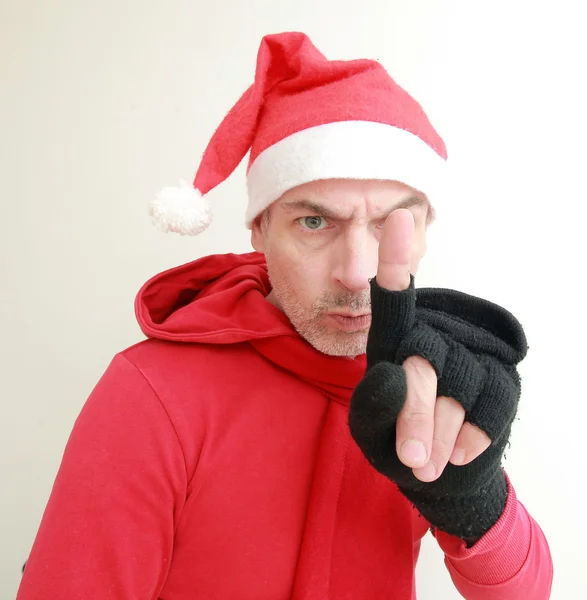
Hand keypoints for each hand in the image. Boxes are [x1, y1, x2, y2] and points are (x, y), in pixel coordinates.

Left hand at [348, 208, 527, 539]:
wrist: (439, 472)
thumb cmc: (393, 441)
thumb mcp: (369, 430)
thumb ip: (372, 404)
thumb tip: (397, 375)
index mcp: (392, 341)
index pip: (394, 298)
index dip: (397, 259)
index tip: (399, 217)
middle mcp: (432, 335)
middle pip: (426, 359)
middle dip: (418, 415)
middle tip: (412, 458)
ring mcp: (469, 353)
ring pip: (460, 387)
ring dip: (443, 436)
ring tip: (427, 460)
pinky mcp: (501, 377)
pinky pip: (493, 403)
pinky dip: (473, 437)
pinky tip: (457, 453)